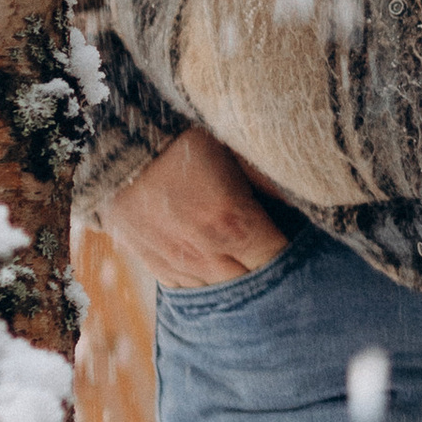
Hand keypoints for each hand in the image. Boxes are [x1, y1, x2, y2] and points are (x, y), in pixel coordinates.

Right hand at [98, 130, 288, 291]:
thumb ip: (269, 179)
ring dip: (238, 284)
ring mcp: (172, 259)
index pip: (278, 260)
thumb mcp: (234, 145)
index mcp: (232, 222)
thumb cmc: (181, 130)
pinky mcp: (145, 258)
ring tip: (255, 273)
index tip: (310, 251)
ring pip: (217, 291)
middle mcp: (203, 250)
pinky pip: (183, 288)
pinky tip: (216, 274)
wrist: (111, 134)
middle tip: (289, 266)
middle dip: (271, 275)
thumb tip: (304, 201)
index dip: (297, 257)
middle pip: (250, 283)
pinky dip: (204, 284)